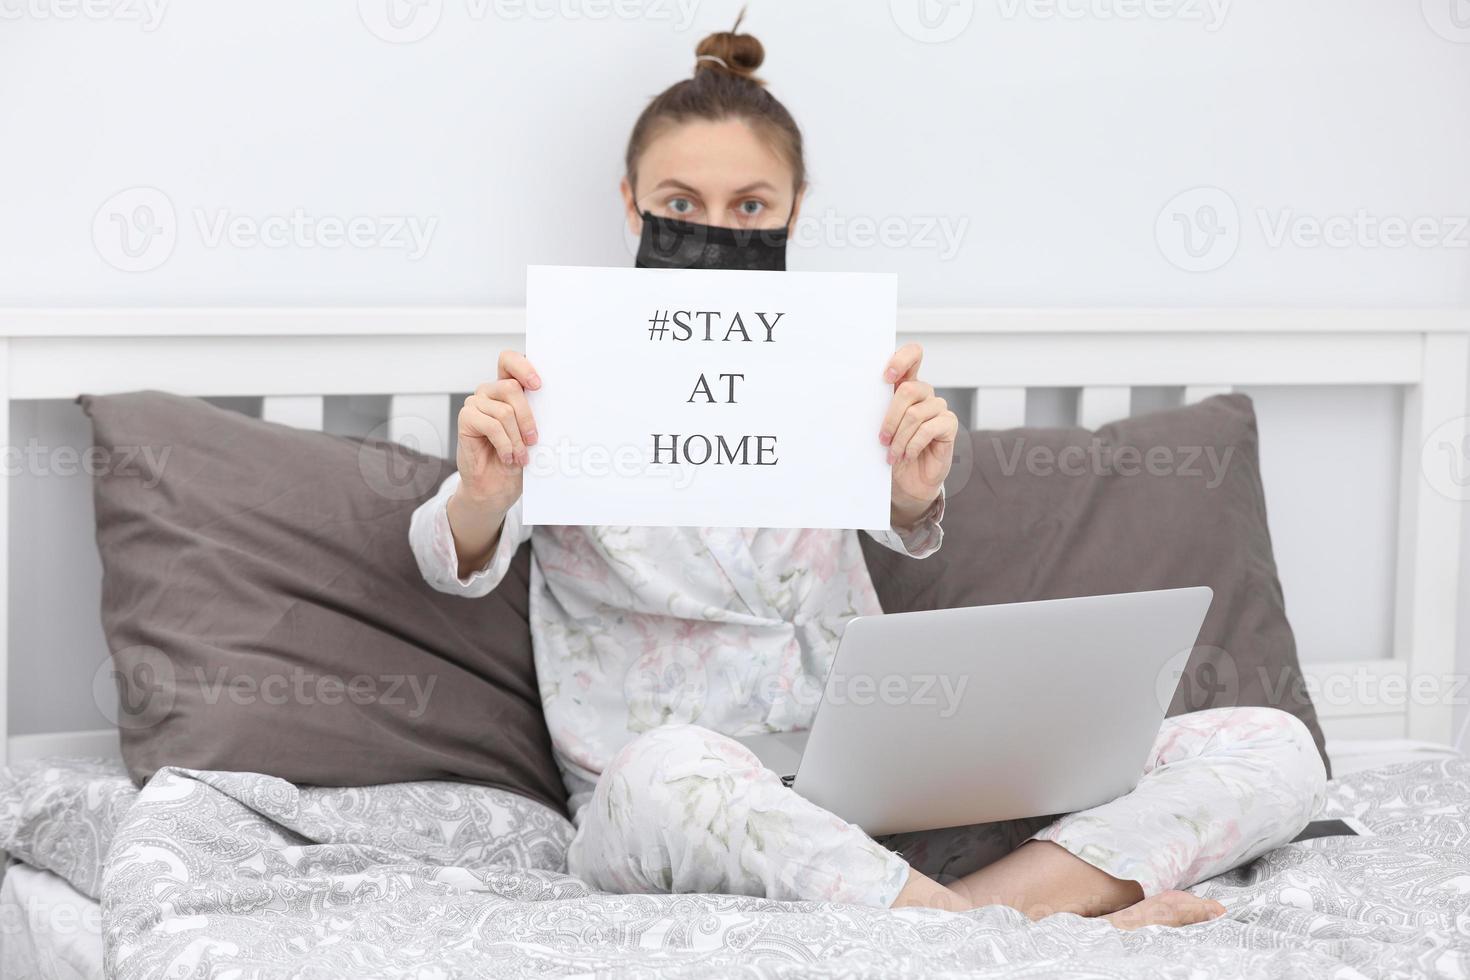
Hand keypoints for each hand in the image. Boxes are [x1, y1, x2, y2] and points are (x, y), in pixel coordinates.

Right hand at [454, 350, 540, 513]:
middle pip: (511, 387)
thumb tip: (556, 405)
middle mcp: (490, 392)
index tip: (538, 385)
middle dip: (527, 417)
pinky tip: (507, 457)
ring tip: (520, 456)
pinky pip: (491, 425)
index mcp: (507, 389)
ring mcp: (476, 403)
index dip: (523, 367)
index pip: (509, 361)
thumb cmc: (516, 459)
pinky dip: (505, 444)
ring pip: (504, 411)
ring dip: (517, 438)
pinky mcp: (466, 418)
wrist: (495, 486)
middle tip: (534, 440)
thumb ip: (536, 415)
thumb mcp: (531, 435)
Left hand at [880, 343, 957, 525]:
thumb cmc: (892, 452)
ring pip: (916, 414)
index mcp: (906, 386)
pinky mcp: (949, 424)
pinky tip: (908, 455)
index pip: (913, 355)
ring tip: (892, 455)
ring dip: (900, 438)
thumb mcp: (880, 429)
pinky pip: (929, 428)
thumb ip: (878, 410)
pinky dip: (913, 444)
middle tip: (881, 439)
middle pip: (909, 390)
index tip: (885, 377)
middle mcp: (924, 393)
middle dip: (890, 417)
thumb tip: (858, 400)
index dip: (902, 360)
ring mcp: (938, 407)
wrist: (907, 482)